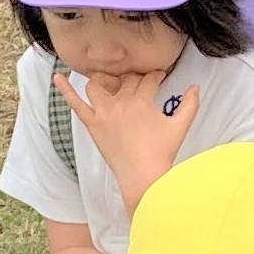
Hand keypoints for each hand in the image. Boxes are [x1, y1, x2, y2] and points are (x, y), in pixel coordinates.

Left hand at [57, 71, 198, 203]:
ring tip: (112, 82)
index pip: (148, 79)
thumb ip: (190, 104)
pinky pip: (75, 104)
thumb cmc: (161, 153)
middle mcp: (119, 103)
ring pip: (98, 85)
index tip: (159, 77)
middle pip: (125, 80)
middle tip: (140, 83)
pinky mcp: (92, 125)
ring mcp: (103, 113)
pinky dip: (65, 90)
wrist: (142, 178)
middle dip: (134, 78)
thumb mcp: (180, 127)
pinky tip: (57, 77)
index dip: (155, 76)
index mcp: (141, 101)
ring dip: (104, 79)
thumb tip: (196, 87)